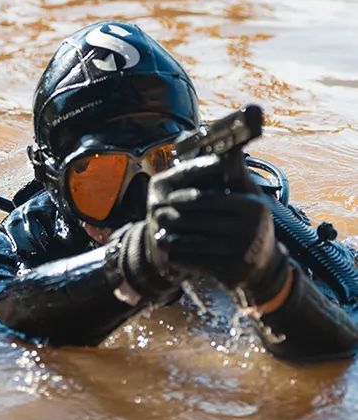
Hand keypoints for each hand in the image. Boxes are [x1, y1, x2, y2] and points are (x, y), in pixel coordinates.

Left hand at [145, 155, 288, 300]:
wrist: (264, 266)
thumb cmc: (251, 224)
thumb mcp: (250, 198)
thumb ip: (236, 175)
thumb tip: (228, 147)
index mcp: (253, 207)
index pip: (212, 198)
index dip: (188, 197)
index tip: (169, 197)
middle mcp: (251, 229)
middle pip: (202, 220)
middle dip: (177, 218)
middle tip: (156, 215)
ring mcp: (242, 252)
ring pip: (198, 243)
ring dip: (175, 239)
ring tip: (159, 235)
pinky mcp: (233, 272)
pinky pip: (200, 263)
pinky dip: (183, 258)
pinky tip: (170, 254)